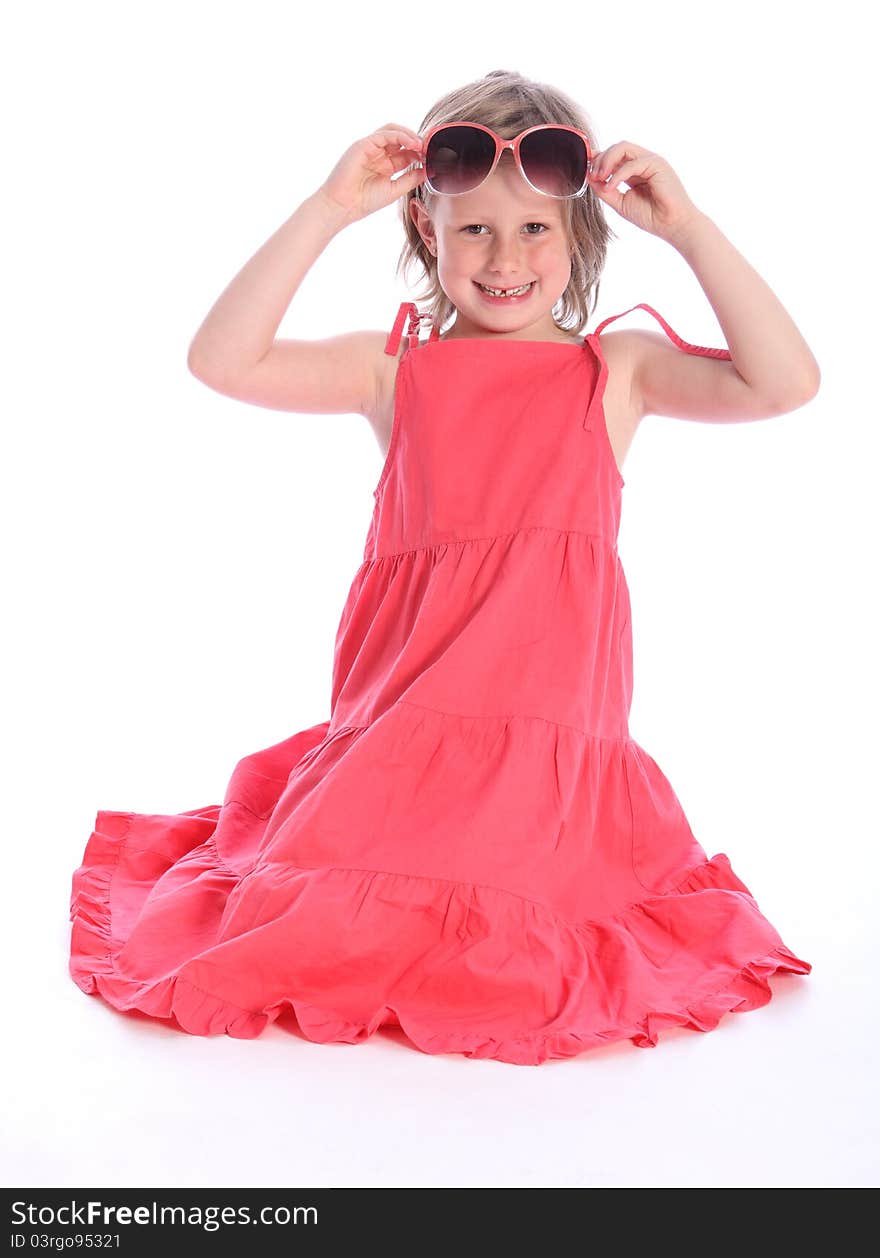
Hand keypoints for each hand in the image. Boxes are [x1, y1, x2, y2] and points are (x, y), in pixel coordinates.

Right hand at [318, 123, 425, 223]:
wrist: (342, 206)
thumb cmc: (364, 201)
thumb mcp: (394, 190)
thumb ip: (411, 179)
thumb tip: (429, 170)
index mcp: (386, 165)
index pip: (407, 152)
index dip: (421, 153)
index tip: (435, 158)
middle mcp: (379, 154)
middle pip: (402, 139)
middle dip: (418, 141)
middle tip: (431, 148)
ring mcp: (371, 147)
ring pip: (394, 131)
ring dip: (410, 135)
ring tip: (422, 144)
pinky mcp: (364, 144)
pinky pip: (385, 133)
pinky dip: (401, 135)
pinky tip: (413, 143)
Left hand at [588, 141, 702, 243]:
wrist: (673, 225)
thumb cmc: (651, 217)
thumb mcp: (621, 203)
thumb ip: (605, 190)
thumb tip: (589, 177)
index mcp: (635, 170)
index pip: (614, 156)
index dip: (598, 159)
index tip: (586, 170)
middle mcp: (643, 162)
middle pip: (617, 147)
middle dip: (600, 159)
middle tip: (592, 176)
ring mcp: (651, 161)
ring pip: (623, 147)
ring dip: (607, 160)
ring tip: (599, 177)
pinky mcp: (657, 164)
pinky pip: (632, 163)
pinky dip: (618, 174)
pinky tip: (612, 186)